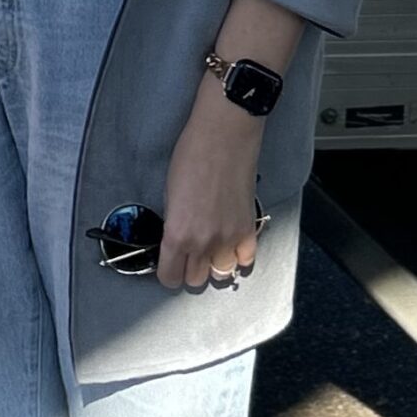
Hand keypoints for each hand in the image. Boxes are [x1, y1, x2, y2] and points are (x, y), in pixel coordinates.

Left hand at [156, 90, 261, 290]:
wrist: (223, 137)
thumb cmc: (190, 155)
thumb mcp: (169, 192)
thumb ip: (174, 223)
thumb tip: (177, 239)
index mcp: (178, 234)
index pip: (169, 277)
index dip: (166, 271)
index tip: (168, 262)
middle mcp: (204, 244)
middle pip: (194, 280)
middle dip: (188, 268)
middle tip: (187, 251)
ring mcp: (229, 240)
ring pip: (220, 274)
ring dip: (213, 264)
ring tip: (210, 246)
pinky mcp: (249, 230)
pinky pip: (244, 261)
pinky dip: (237, 256)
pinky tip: (231, 241)